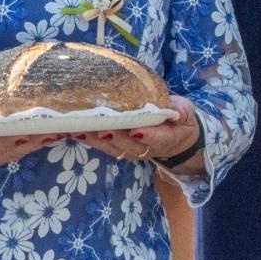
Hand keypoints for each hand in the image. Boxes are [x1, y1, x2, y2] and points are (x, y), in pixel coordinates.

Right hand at [0, 103, 53, 172]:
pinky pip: (20, 148)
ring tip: (63, 125)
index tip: (37, 127)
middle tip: (60, 123)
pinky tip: (51, 129)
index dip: (18, 137)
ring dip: (41, 139)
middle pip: (17, 149)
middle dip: (38, 138)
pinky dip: (36, 139)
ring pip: (22, 150)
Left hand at [82, 96, 201, 163]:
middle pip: (130, 145)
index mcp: (167, 139)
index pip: (158, 139)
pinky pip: (102, 146)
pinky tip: (73, 130)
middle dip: (115, 137)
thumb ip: (182, 111)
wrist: (175, 138)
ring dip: (95, 139)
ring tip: (79, 127)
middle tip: (102, 127)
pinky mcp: (117, 147)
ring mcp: (130, 150)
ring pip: (113, 147)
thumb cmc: (179, 120)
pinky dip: (88, 138)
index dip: (147, 136)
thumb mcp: (186, 112)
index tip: (137, 130)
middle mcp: (146, 149)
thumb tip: (178, 109)